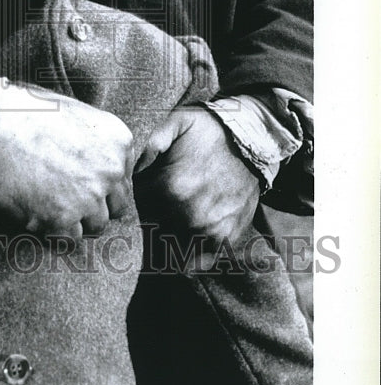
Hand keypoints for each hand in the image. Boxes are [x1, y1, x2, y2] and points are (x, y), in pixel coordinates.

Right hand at [0, 85, 134, 238]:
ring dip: (76, 220)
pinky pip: (70, 240)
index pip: (124, 178)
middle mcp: (110, 170)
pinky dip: (56, 233)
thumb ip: (95, 138)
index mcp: (117, 140)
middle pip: (116, 206)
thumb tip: (103, 159)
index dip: (103, 183)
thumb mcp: (73, 112)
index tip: (83, 181)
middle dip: (95, 205)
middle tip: (67, 198)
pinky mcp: (61, 220)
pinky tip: (39, 214)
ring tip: (50, 204)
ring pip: (96, 226)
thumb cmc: (24, 114)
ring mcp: (88, 197)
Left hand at [134, 106, 259, 251]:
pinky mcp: (227, 236)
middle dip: (150, 217)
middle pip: (153, 227)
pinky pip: (200, 261)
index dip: (139, 195)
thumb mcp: (176, 123)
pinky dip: (189, 261)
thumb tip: (132, 169)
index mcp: (170, 187)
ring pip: (173, 247)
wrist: (251, 139)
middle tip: (156, 206)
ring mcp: (209, 228)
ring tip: (167, 228)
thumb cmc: (210, 130)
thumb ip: (150, 144)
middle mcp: (188, 214)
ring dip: (166, 241)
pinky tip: (182, 252)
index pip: (138, 203)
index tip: (145, 188)